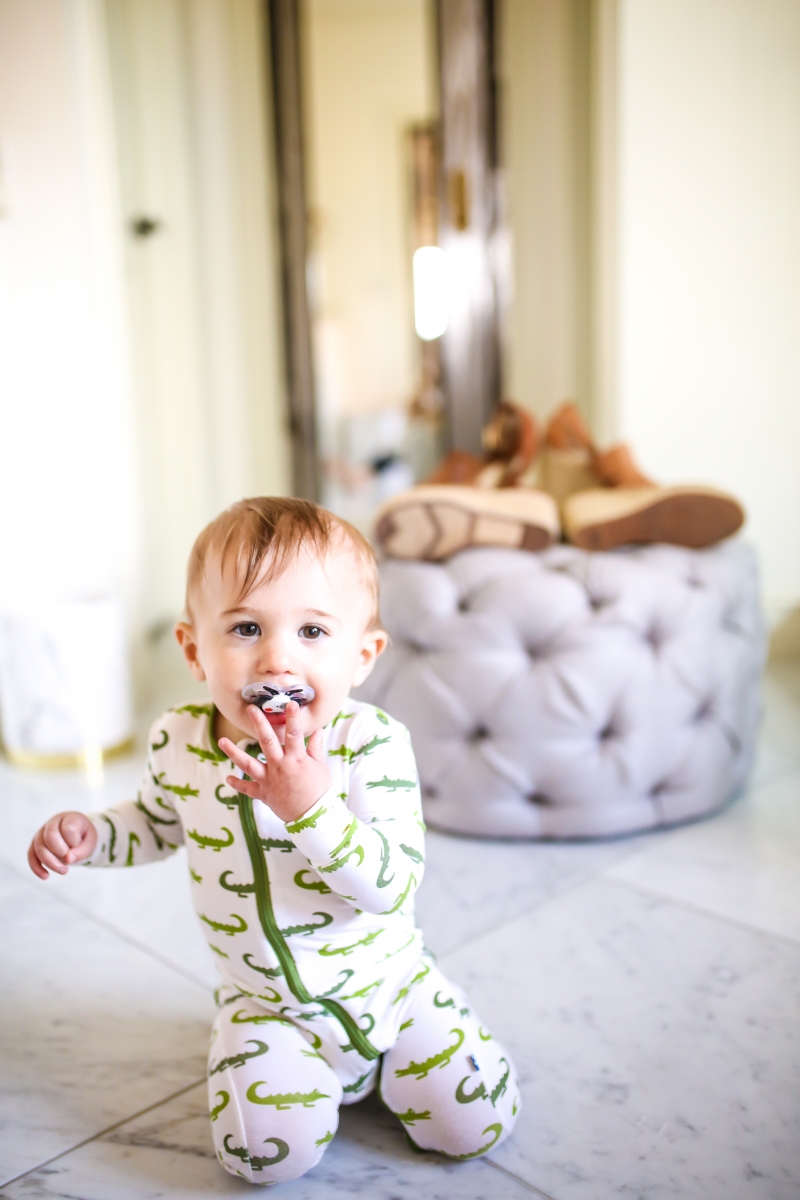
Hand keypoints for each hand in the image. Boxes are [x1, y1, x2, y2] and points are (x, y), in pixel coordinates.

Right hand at [28, 811, 96, 878]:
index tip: (79, 848)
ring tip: (64, 871)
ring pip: (39, 848)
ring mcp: (41, 833)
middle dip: (61, 853)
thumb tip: (68, 860)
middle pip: (50, 837)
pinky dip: (36, 867)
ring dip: (51, 863)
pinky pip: (31, 855)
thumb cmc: (82, 836)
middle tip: (70, 862)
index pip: (68, 829)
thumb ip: (82, 850)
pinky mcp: (35, 844)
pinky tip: (46, 876)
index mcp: (69, 818)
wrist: (76, 833)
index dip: (74, 842)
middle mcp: (52, 823)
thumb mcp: (90, 841)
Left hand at [220, 701, 330, 824]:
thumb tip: (318, 730)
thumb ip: (315, 748)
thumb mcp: (320, 767)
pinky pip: (248, 789)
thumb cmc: (319, 790)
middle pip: (267, 741)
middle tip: (250, 709)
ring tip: (222, 741)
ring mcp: (269, 780)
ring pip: (248, 764)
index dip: (293, 718)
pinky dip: (238, 784)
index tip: (290, 703)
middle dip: (259, 723)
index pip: (294, 734)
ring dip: (234, 752)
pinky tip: (228, 778)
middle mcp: (280, 767)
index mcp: (296, 759)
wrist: (312, 817)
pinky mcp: (264, 793)